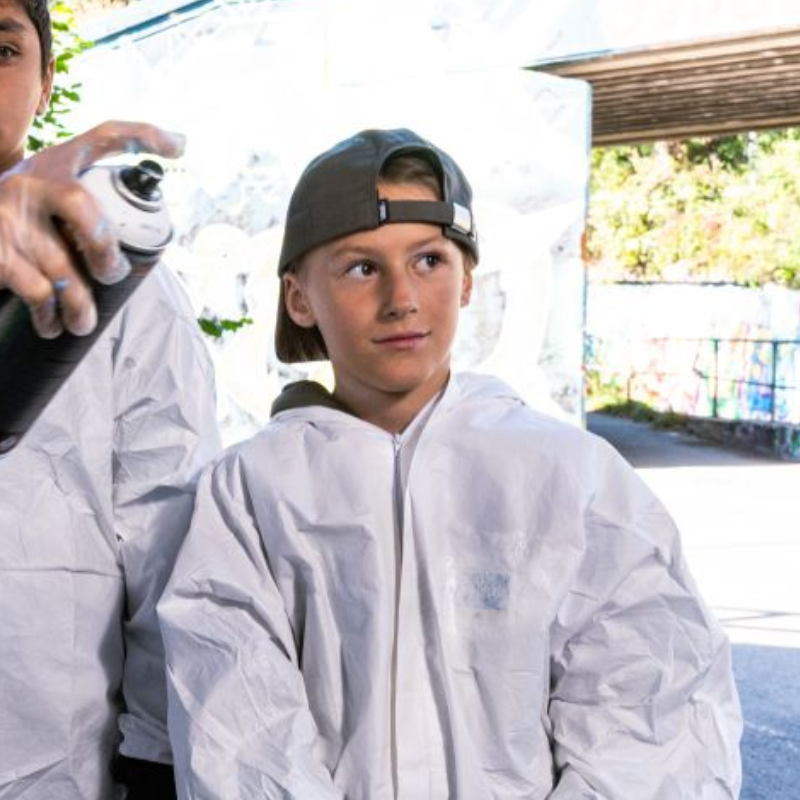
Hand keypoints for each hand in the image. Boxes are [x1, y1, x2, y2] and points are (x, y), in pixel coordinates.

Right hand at [0, 121, 184, 337]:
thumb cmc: (20, 221)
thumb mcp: (49, 199)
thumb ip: (89, 204)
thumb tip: (156, 195)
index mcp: (55, 164)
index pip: (104, 137)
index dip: (144, 134)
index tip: (181, 145)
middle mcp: (30, 180)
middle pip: (80, 206)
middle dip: (104, 247)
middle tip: (112, 275)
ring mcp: (6, 213)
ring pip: (61, 265)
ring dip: (79, 302)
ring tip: (83, 323)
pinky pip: (35, 289)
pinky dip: (48, 314)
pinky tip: (51, 325)